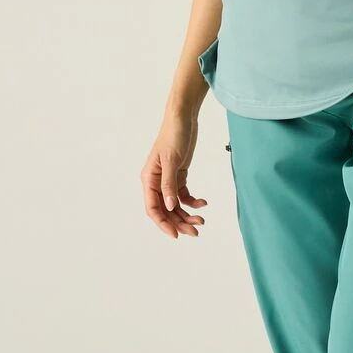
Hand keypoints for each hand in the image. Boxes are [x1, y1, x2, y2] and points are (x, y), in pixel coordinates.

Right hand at [142, 108, 209, 238]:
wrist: (184, 118)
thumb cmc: (173, 135)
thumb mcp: (172, 160)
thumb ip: (169, 185)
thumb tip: (170, 206)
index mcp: (149, 179)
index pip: (153, 208)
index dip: (163, 223)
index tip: (176, 234)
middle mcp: (156, 182)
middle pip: (166, 209)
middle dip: (179, 222)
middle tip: (196, 231)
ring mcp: (168, 179)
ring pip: (175, 205)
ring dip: (187, 214)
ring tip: (202, 221)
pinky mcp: (179, 175)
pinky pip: (184, 195)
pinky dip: (193, 202)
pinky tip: (203, 203)